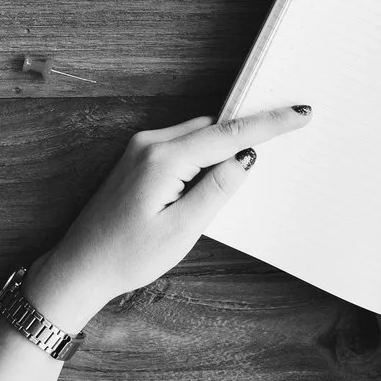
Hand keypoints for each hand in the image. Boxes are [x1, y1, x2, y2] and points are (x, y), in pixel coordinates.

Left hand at [21, 106, 314, 329]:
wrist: (81, 267)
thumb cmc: (128, 256)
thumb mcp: (181, 230)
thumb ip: (216, 190)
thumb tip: (246, 157)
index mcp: (164, 158)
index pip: (228, 134)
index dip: (269, 124)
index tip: (300, 113)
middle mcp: (151, 144)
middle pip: (214, 128)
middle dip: (248, 132)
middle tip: (288, 132)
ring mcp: (141, 148)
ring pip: (198, 134)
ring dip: (223, 146)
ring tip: (247, 168)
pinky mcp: (137, 158)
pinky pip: (182, 144)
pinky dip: (203, 153)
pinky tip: (211, 177)